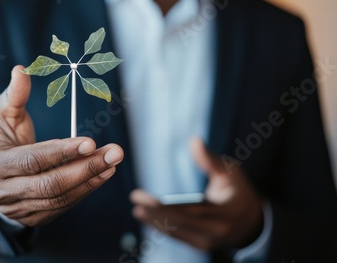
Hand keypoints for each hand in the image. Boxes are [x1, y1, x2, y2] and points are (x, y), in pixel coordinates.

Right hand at [0, 65, 123, 226]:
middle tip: (114, 152)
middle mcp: (6, 192)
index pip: (32, 160)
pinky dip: (85, 191)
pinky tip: (102, 175)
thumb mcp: (4, 116)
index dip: (62, 152)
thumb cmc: (4, 140)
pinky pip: (63, 207)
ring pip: (60, 198)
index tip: (90, 141)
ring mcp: (19, 209)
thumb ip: (15, 96)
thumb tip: (22, 70)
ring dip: (91, 180)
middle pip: (50, 184)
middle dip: (86, 168)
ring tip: (112, 162)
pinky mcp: (34, 218)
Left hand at [130, 138, 263, 249]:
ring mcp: (209, 241)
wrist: (250, 220)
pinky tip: (147, 218)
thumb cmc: (237, 190)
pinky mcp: (201, 245)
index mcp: (225, 212)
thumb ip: (210, 160)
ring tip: (137, 210)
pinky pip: (178, 236)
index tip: (144, 197)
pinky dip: (161, 227)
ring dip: (154, 221)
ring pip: (177, 232)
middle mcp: (217, 231)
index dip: (164, 206)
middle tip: (135, 199)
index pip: (190, 211)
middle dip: (154, 212)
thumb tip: (194, 141)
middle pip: (180, 222)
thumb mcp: (230, 172)